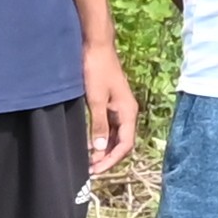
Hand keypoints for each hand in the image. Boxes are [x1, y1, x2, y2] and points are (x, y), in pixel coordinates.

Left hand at [80, 46, 138, 183]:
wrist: (96, 47)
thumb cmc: (96, 71)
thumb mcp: (96, 100)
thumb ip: (100, 125)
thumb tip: (101, 149)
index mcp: (128, 112)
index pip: (126, 144)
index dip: (112, 159)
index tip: (96, 170)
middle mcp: (127, 112)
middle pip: (123, 142)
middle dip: (108, 157)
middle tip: (90, 170)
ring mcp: (120, 108)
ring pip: (117, 136)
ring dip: (105, 149)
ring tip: (89, 160)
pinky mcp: (111, 104)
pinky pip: (111, 127)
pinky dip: (102, 138)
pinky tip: (91, 143)